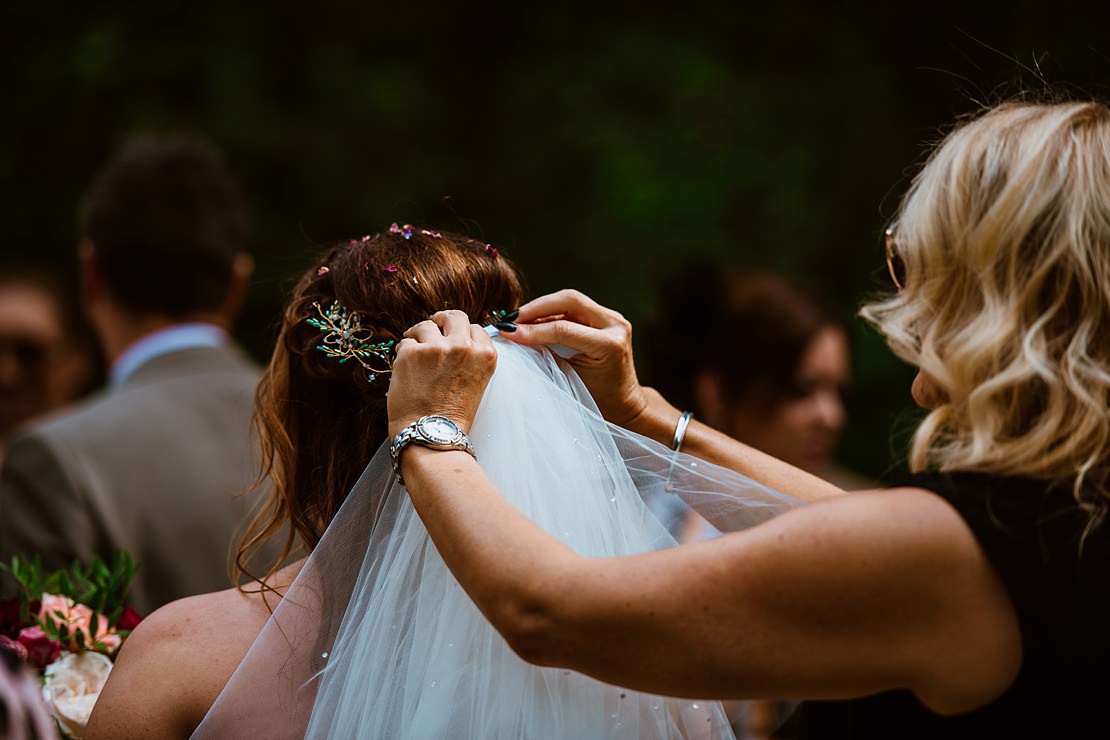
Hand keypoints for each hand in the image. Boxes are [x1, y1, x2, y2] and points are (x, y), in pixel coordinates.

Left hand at [387, 310, 496, 436]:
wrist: (431, 433)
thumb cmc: (452, 415)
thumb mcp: (476, 382)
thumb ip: (469, 357)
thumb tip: (452, 338)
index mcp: (484, 354)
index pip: (473, 327)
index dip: (460, 332)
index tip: (451, 336)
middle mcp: (463, 347)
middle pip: (453, 316)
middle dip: (441, 320)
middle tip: (432, 326)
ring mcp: (437, 348)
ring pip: (425, 325)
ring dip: (418, 336)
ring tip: (415, 353)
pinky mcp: (411, 353)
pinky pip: (405, 342)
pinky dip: (403, 353)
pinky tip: (405, 368)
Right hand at [500, 289, 651, 427]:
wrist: (624, 402)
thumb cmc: (598, 398)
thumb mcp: (569, 379)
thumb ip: (546, 355)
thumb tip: (515, 336)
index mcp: (610, 345)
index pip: (563, 329)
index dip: (532, 330)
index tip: (507, 332)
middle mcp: (616, 326)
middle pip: (569, 300)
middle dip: (536, 307)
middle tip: (511, 319)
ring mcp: (613, 318)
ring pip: (571, 300)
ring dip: (542, 308)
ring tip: (518, 320)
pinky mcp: (607, 317)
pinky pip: (575, 307)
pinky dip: (551, 312)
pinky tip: (533, 321)